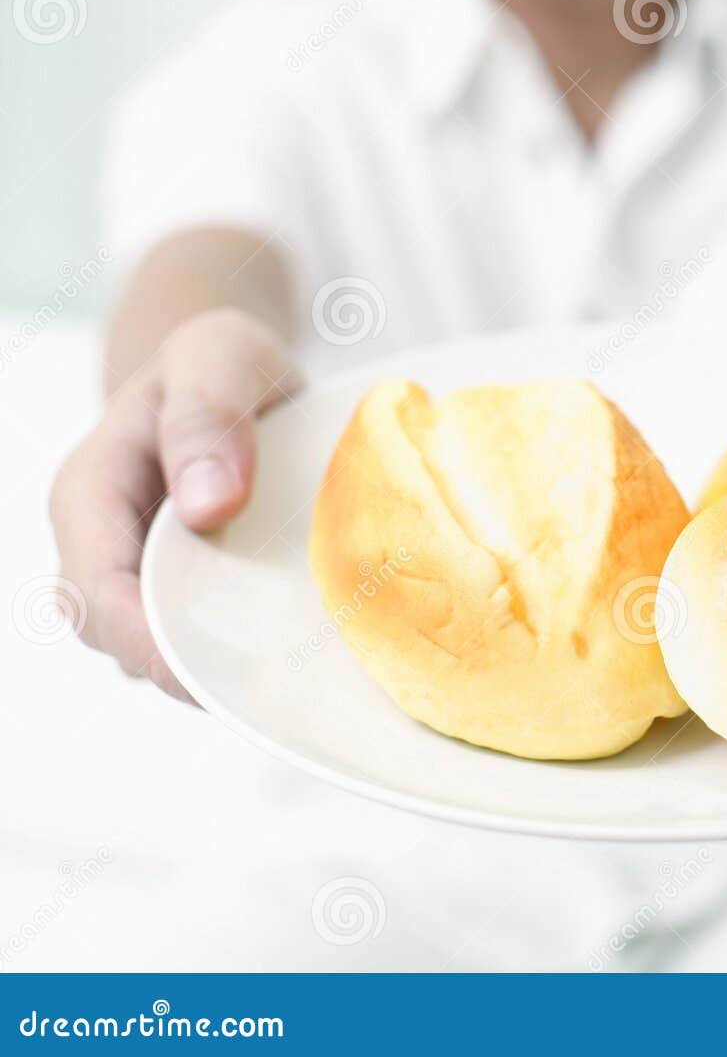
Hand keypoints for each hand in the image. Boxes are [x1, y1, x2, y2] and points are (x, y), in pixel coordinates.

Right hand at [49, 309, 300, 700]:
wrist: (231, 371)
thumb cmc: (218, 360)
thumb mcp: (218, 358)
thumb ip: (207, 419)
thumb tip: (209, 506)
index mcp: (92, 496)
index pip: (94, 592)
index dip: (141, 641)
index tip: (201, 674)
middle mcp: (109, 546)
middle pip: (123, 638)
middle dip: (184, 676)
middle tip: (263, 697)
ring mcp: (148, 574)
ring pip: (167, 648)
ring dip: (219, 673)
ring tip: (290, 688)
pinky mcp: (193, 587)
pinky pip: (208, 634)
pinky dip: (246, 653)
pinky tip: (304, 661)